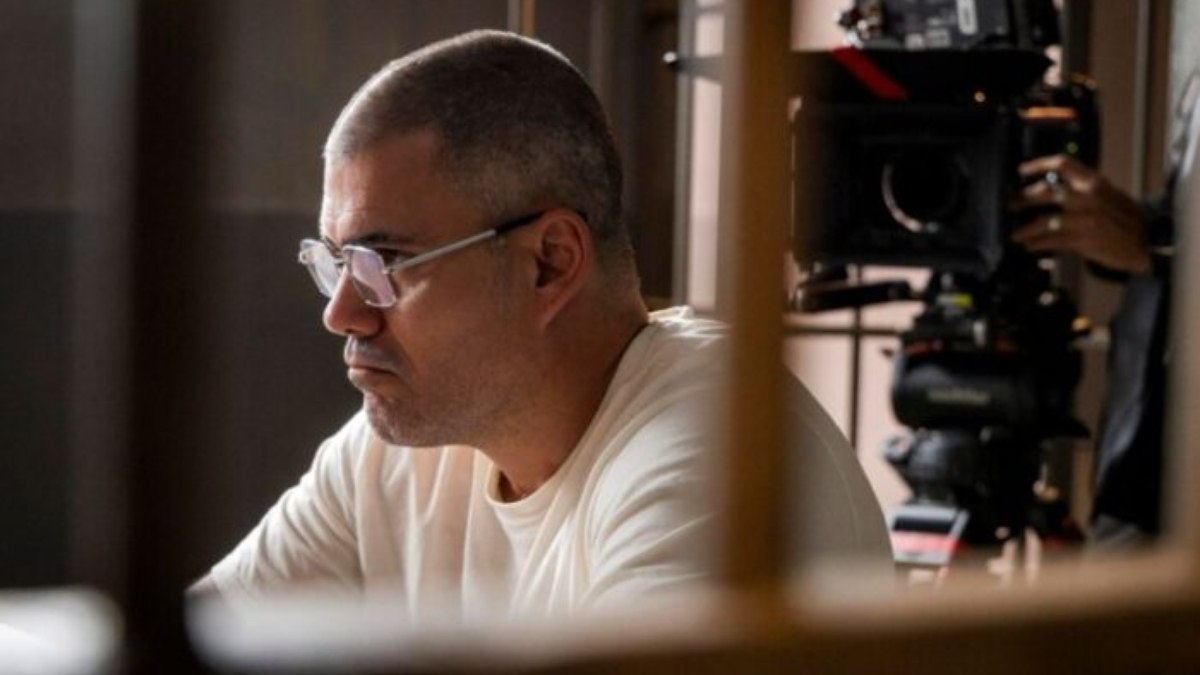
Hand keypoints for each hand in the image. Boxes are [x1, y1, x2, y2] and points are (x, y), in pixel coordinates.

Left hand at [1010, 154, 1151, 273]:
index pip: (1063, 163)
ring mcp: (1085, 218)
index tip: (1021, 170)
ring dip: (1025, 229)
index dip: (1038, 165)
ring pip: (1044, 220)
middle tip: (1011, 205)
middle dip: (1023, 199)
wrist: (1148, 241)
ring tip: (1015, 234)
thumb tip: (1050, 190)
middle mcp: (1088, 196)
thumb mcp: (1107, 194)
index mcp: (1093, 181)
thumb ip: (1081, 189)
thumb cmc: (1124, 218)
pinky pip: (1052, 241)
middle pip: (1045, 192)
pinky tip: (1030, 246)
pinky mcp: (1084, 240)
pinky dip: (1037, 244)